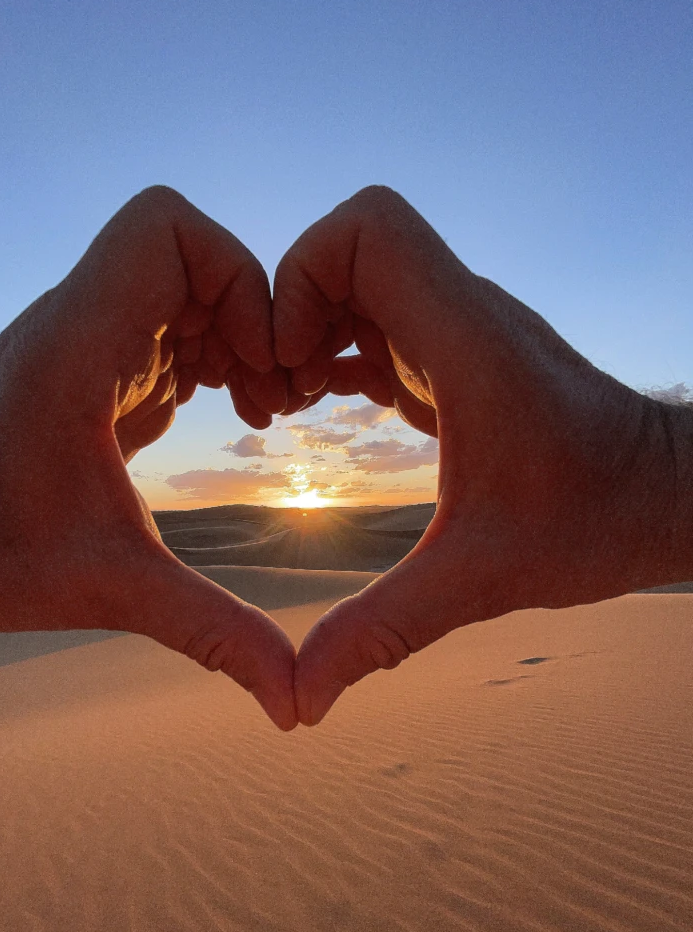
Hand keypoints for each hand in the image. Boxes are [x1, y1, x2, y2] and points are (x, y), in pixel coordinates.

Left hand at [0, 187, 296, 729]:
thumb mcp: (115, 592)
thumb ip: (213, 635)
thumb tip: (295, 705)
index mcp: (75, 346)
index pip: (164, 227)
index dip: (235, 274)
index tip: (256, 362)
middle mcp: (75, 324)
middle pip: (190, 253)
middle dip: (251, 314)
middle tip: (273, 397)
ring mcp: (81, 341)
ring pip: (182, 285)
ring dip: (234, 337)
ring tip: (259, 410)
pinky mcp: (89, 366)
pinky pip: (165, 326)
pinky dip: (208, 357)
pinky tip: (220, 415)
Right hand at [274, 186, 685, 724]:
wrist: (664, 495)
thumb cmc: (593, 522)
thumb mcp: (479, 580)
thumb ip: (383, 632)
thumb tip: (300, 701)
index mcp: (466, 342)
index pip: (366, 230)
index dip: (303, 276)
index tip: (293, 363)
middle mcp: (463, 315)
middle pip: (347, 250)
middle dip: (290, 310)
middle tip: (277, 394)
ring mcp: (462, 329)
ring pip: (359, 281)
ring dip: (311, 331)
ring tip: (290, 406)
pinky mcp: (460, 354)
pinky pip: (380, 321)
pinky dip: (339, 350)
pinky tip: (327, 408)